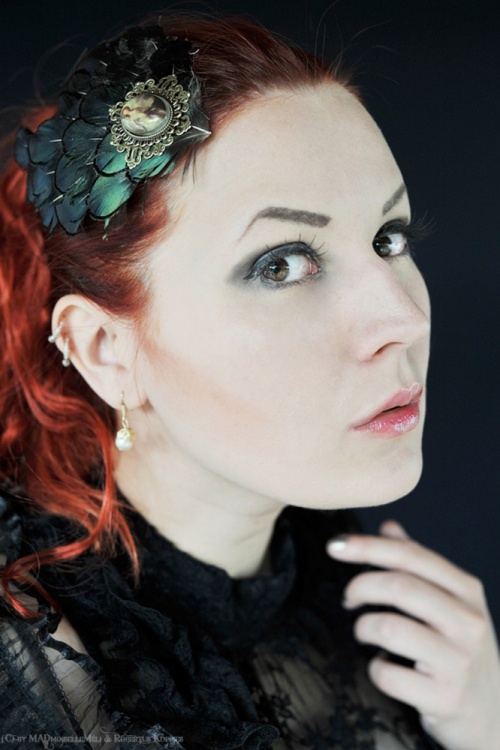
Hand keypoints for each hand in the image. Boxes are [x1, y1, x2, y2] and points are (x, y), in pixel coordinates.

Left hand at [327, 520, 499, 749]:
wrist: (492, 716)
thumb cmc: (459, 649)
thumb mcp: (451, 603)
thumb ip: (418, 564)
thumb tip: (389, 526)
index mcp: (467, 590)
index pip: (411, 555)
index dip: (368, 546)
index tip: (335, 546)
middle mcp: (468, 621)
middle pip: (398, 586)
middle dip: (360, 587)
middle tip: (348, 598)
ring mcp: (459, 660)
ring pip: (388, 627)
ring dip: (363, 628)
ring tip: (366, 633)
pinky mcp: (445, 697)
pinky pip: (388, 674)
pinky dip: (376, 669)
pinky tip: (386, 669)